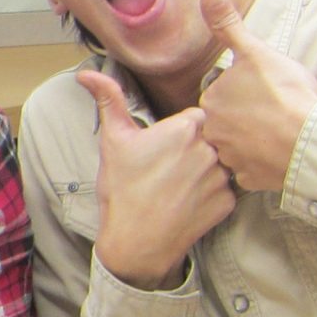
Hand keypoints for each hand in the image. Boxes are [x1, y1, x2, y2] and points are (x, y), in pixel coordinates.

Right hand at [76, 69, 234, 289]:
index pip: (200, 115)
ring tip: (181, 184)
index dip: (185, 128)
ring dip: (209, 169)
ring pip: (224, 161)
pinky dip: (213, 194)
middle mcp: (210, 149)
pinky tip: (190, 201)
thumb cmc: (123, 189)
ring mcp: (222, 177)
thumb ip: (109, 100)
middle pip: (215, 136)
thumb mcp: (113, 141)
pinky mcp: (229, 202)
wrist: (135, 242)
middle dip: (199, 147)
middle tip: (173, 166)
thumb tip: (87, 74)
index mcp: (186, 127)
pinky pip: (228, 189)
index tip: (170, 142)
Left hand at [195, 0, 316, 194]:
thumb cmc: (285, 94)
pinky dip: (264, 163)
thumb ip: (228, 25)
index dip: (244, 92)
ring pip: (239, 146)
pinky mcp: (250, 179)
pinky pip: (253, 170)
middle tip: (274, 111)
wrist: (310, 138)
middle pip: (228, 121)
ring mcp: (231, 158)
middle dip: (247, 117)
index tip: (264, 92)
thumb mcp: (256, 51)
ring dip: (254, 140)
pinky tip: (279, 152)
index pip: (222, 95)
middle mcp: (214, 132)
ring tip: (279, 131)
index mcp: (212, 101)